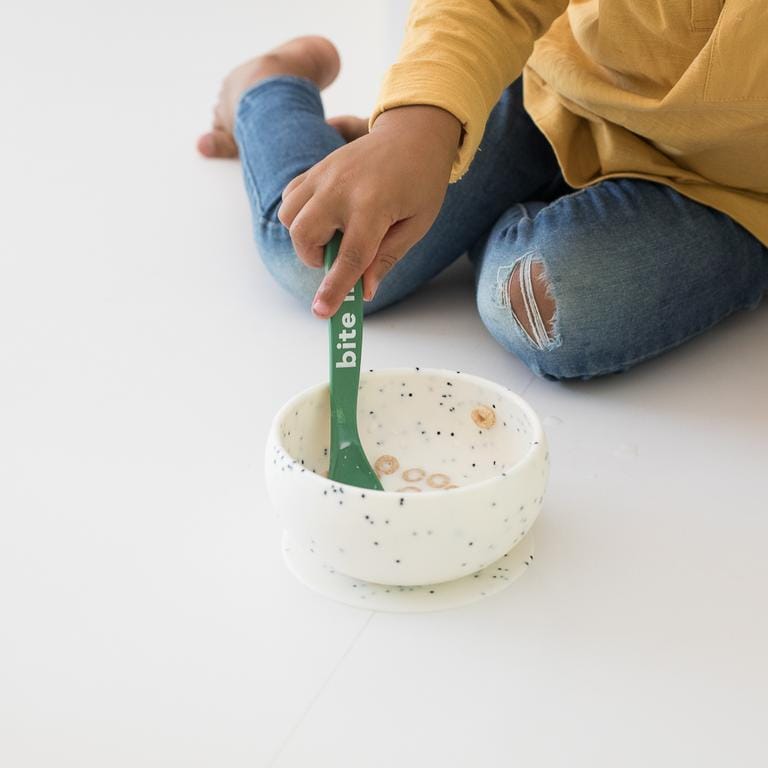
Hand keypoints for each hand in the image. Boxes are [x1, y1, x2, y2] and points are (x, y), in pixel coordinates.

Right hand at [278, 105, 460, 316]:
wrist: (413, 132)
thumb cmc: (421, 181)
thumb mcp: (416, 225)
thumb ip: (387, 257)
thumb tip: (364, 291)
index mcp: (373, 205)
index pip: (348, 258)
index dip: (334, 290)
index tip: (322, 312)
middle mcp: (341, 189)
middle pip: (303, 236)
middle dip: (315, 258)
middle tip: (338, 257)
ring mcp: (324, 175)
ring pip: (288, 217)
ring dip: (305, 237)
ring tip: (334, 233)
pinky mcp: (316, 169)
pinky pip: (290, 198)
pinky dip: (299, 214)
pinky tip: (326, 215)